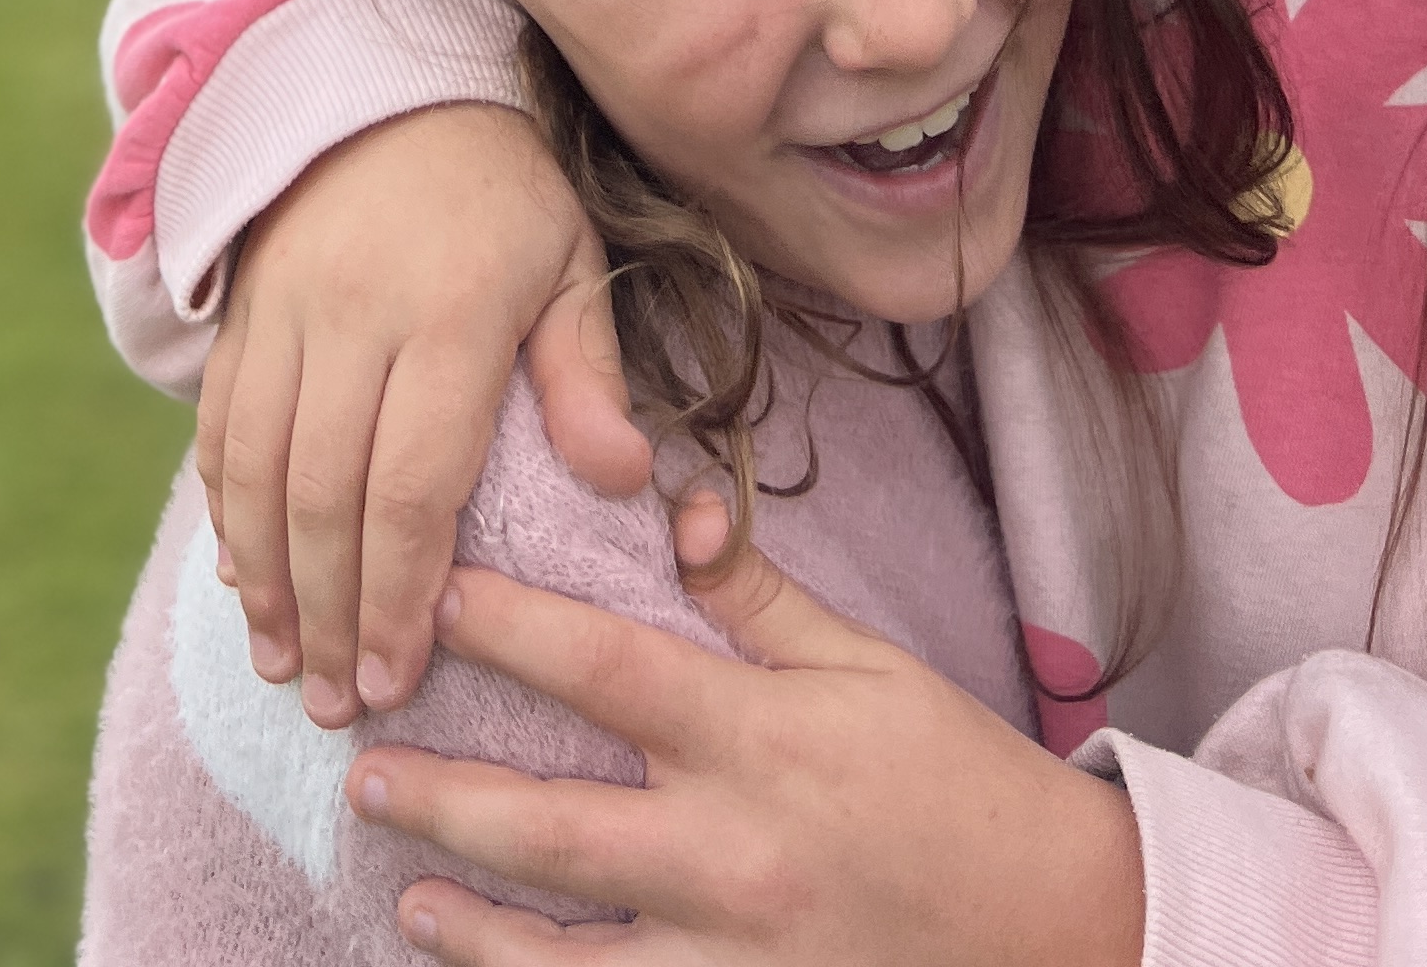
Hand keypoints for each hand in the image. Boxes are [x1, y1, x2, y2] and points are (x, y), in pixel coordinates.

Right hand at [197, 105, 649, 725]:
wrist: (388, 82)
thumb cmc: (503, 191)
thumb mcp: (569, 260)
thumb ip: (588, 373)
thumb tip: (623, 484)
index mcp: (446, 314)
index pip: (410, 482)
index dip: (397, 592)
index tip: (401, 678)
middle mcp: (351, 316)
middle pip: (323, 495)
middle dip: (330, 614)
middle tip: (339, 704)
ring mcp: (284, 310)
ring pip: (256, 470)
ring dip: (267, 580)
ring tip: (285, 666)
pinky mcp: (242, 308)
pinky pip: (219, 424)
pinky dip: (224, 510)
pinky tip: (244, 578)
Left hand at [345, 502, 1143, 966]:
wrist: (1061, 926)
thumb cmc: (954, 778)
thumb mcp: (866, 662)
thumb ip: (758, 595)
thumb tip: (673, 505)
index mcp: (762, 740)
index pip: (608, 672)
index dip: (511, 630)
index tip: (432, 598)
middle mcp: (736, 855)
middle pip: (556, 831)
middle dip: (448, 802)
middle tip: (366, 769)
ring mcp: (739, 959)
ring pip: (571, 959)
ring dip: (476, 931)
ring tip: (406, 899)